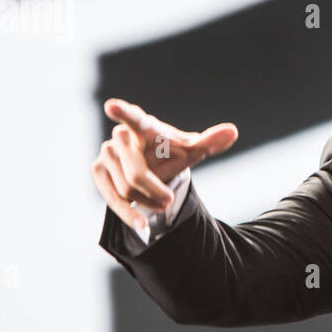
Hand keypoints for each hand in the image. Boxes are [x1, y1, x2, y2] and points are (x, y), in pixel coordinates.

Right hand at [91, 97, 237, 230]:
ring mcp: (106, 153)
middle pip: (136, 171)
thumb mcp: (192, 150)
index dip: (124, 113)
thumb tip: (233, 132)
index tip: (111, 106)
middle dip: (154, 190)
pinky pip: (112, 197)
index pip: (135, 119)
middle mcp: (121, 137)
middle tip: (170, 201)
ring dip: (147, 201)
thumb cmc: (172, 153)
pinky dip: (128, 213)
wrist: (153, 166)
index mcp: (145, 126)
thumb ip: (210, 141)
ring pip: (125, 187)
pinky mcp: (98, 171)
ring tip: (163, 203)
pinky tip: (141, 224)